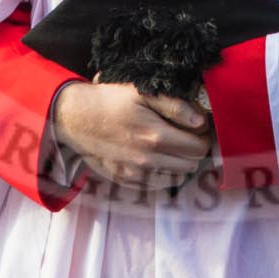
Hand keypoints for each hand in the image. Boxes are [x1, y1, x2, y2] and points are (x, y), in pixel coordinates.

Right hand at [50, 81, 213, 187]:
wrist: (75, 118)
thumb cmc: (109, 101)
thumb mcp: (142, 92)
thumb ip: (175, 106)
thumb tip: (201, 121)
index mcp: (155, 136)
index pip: (199, 147)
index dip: (203, 136)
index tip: (197, 128)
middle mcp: (148, 160)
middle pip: (191, 165)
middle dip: (193, 150)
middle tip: (185, 135)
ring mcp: (136, 174)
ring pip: (177, 178)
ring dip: (179, 163)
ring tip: (170, 146)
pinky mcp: (126, 181)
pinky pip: (157, 186)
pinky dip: (163, 174)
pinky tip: (155, 157)